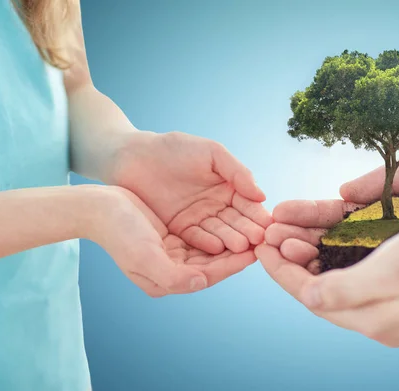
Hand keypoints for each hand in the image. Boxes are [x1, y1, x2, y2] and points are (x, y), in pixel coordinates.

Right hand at [87, 186, 255, 296]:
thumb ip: (172, 276)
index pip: (208, 275)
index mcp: (166, 281)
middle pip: (213, 264)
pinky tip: (235, 219)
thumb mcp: (144, 256)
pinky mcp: (172, 238)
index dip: (232, 264)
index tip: (255, 252)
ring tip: (253, 230)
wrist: (98, 207)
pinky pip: (203, 236)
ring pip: (211, 250)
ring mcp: (172, 255)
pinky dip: (219, 229)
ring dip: (231, 240)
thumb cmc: (118, 231)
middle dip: (236, 253)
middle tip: (262, 241)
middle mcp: (172, 272)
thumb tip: (200, 282)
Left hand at [110, 131, 271, 256]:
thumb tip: (262, 196)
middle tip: (258, 241)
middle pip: (236, 222)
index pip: (247, 205)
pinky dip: (207, 243)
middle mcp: (216, 206)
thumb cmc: (172, 148)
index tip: (267, 224)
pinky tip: (217, 248)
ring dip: (231, 240)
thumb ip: (237, 172)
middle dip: (248, 231)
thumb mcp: (211, 153)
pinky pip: (196, 239)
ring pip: (219, 233)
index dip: (257, 215)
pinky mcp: (178, 230)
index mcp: (228, 188)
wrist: (131, 156)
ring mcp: (198, 219)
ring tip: (241, 247)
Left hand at [257, 218, 398, 346]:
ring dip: (315, 259)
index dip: (280, 270)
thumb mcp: (390, 272)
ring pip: (340, 284)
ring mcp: (393, 310)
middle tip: (272, 232)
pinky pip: (361, 279)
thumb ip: (344, 289)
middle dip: (293, 261)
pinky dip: (340, 261)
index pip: (309, 295)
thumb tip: (308, 295)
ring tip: (294, 233)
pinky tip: (333, 244)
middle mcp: (376, 319)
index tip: (261, 244)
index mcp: (368, 318)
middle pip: (321, 290)